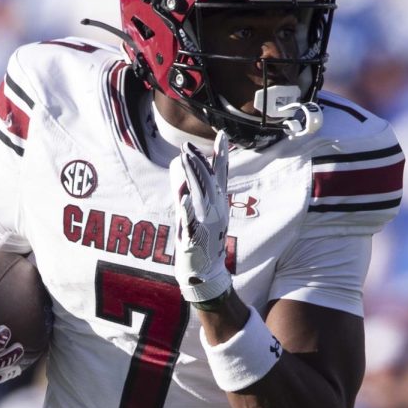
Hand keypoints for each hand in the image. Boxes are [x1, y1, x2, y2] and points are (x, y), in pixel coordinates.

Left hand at [169, 132, 230, 303]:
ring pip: (201, 195)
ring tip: (184, 159)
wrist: (206, 272)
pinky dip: (188, 209)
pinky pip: (191, 220)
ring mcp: (207, 224)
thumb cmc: (203, 242)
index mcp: (219, 204)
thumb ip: (198, 195)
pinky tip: (184, 197)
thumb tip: (188, 176)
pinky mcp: (195, 237)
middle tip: (188, 146)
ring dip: (192, 176)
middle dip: (199, 162)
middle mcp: (216, 211)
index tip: (223, 135)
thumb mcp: (204, 215)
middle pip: (209, 181)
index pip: (222, 176)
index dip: (222, 156)